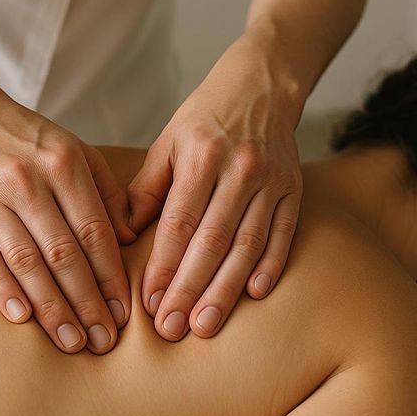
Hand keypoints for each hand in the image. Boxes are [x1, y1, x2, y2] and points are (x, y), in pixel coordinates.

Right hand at [0, 61, 134, 353]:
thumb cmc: (27, 140)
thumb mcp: (75, 150)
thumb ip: (107, 192)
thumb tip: (130, 238)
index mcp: (64, 164)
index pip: (94, 230)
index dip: (110, 276)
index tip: (124, 313)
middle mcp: (27, 180)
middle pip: (63, 253)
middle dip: (86, 303)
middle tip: (102, 342)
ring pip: (26, 261)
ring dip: (51, 307)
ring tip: (71, 341)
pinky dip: (2, 289)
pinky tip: (21, 317)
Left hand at [127, 35, 303, 340]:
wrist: (261, 86)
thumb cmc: (205, 120)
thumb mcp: (167, 144)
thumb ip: (146, 190)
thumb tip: (121, 236)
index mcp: (200, 157)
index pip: (179, 223)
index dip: (164, 266)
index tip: (149, 303)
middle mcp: (238, 170)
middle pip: (212, 241)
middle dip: (190, 289)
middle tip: (173, 329)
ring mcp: (271, 181)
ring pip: (247, 245)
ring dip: (226, 289)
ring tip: (207, 325)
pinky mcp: (295, 189)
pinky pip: (283, 234)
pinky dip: (271, 265)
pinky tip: (256, 295)